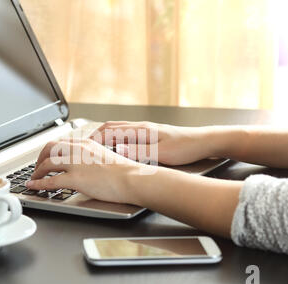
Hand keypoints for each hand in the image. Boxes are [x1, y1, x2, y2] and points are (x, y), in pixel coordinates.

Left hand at [25, 139, 143, 203]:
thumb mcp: (106, 157)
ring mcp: (76, 163)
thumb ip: (92, 158)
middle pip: (50, 148)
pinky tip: (34, 186)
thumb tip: (85, 166)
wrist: (132, 179)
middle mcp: (79, 150)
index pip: (61, 142)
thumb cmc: (125, 172)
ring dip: (37, 171)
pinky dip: (39, 183)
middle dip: (40, 158)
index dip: (50, 151)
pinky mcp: (75, 178)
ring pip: (47, 162)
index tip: (46, 158)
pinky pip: (50, 180)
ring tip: (34, 178)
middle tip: (37, 167)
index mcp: (86, 144)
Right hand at [90, 121, 215, 165]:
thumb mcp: (161, 153)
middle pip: (112, 126)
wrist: (204, 141)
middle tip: (84, 144)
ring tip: (96, 144)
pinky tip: (118, 145)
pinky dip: (116, 137)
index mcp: (141, 130)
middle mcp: (142, 127)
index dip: (95, 139)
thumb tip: (118, 149)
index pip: (111, 131)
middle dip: (96, 134)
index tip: (83, 146)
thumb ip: (139, 152)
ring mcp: (147, 129)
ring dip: (105, 134)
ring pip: (119, 128)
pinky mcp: (152, 134)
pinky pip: (127, 132)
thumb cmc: (186, 147)